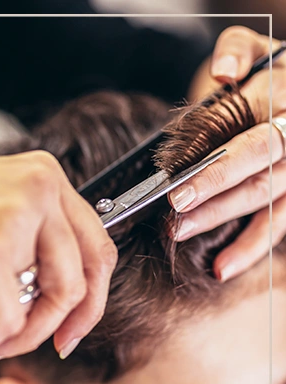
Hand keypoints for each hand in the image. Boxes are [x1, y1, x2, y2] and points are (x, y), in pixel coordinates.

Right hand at [0, 150, 116, 362]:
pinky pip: (4, 323)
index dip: (91, 301)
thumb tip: (50, 311)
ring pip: (42, 308)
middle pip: (77, 284)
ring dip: (3, 337)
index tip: (70, 330)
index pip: (97, 249)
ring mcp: (16, 221)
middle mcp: (40, 192)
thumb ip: (32, 250)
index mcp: (47, 180)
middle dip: (47, 329)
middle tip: (15, 344)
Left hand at [170, 26, 285, 280]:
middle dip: (213, 196)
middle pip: (257, 174)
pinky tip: (221, 268)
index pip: (250, 140)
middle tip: (174, 214)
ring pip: (264, 203)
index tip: (176, 188)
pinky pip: (276, 227)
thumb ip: (237, 51)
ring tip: (181, 234)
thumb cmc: (264, 73)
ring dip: (221, 222)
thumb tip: (224, 74)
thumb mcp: (253, 50)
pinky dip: (249, 249)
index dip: (216, 168)